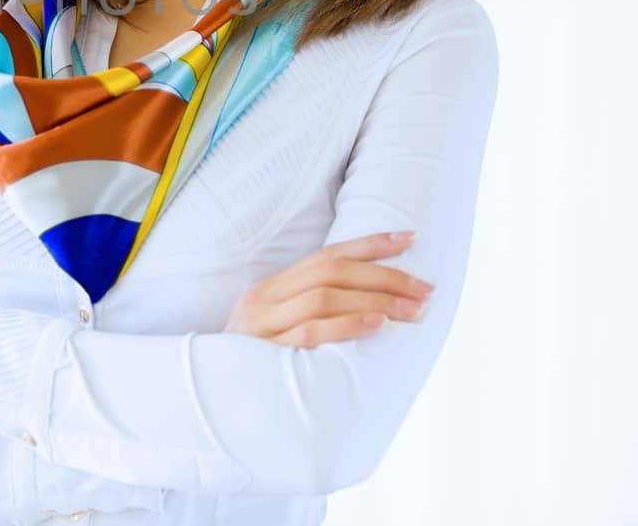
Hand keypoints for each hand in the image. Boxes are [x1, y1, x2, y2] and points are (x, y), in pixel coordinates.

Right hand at [223, 231, 434, 347]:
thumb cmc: (254, 365)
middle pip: (331, 271)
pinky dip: (347, 325)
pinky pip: (310, 333)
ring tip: (412, 310)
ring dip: (375, 300)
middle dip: (384, 276)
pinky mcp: (265, 353)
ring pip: (324, 297)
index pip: (327, 255)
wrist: (211, 398)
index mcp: (271, 287)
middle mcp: (264, 298)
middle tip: (425, 289)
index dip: (370, 243)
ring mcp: (263, 325)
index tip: (410, 238)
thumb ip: (310, 310)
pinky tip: (377, 325)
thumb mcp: (277, 327)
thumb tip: (370, 300)